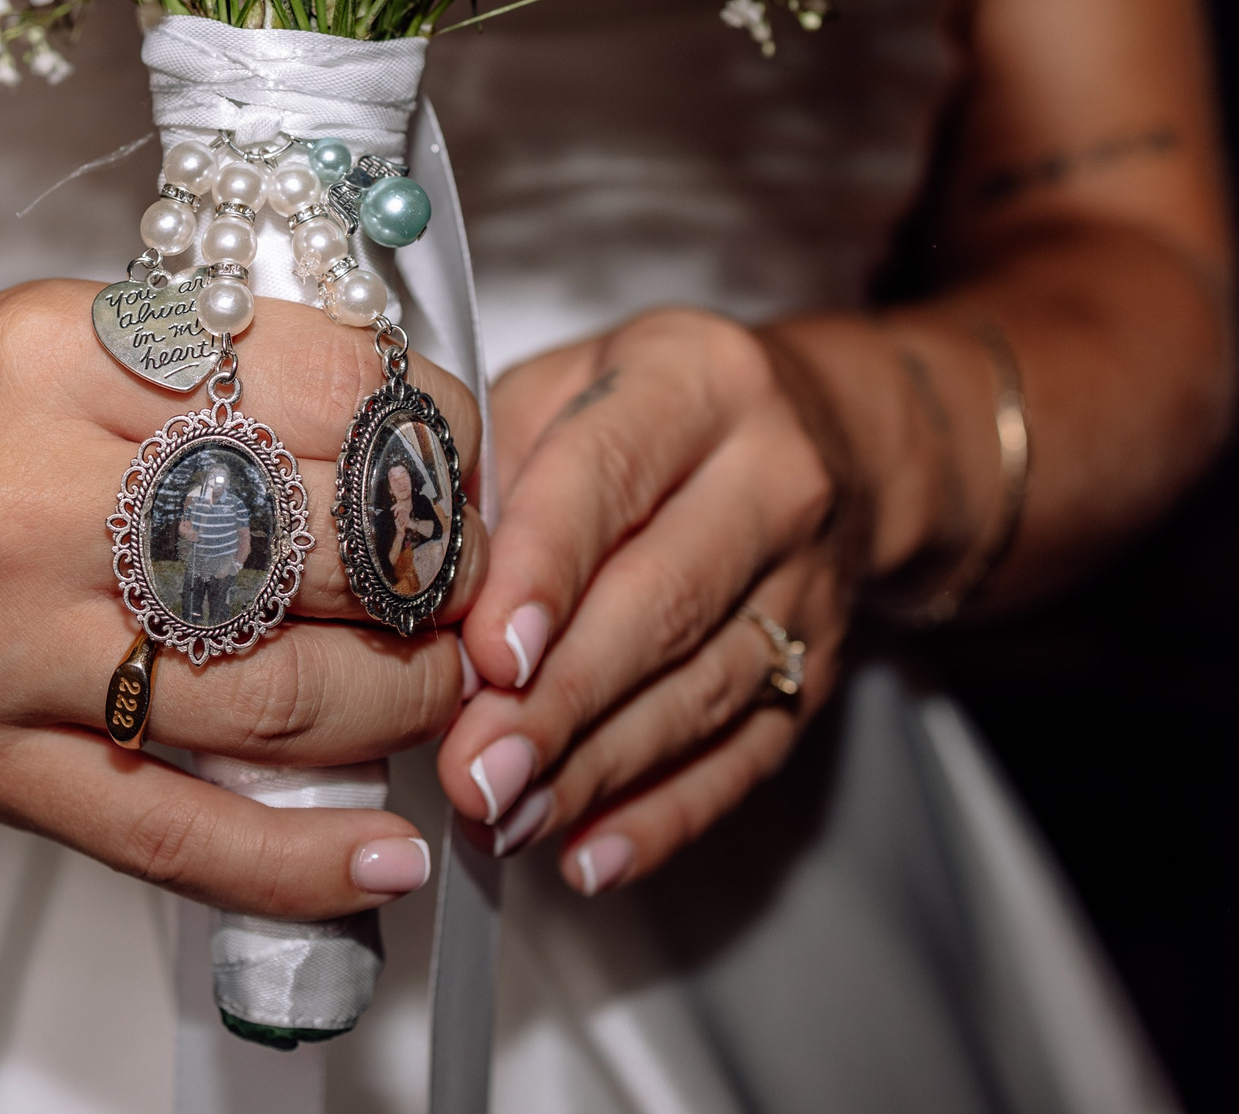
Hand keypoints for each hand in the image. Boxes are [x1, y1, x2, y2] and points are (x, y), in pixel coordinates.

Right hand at [0, 279, 484, 920]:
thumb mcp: (38, 338)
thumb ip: (196, 371)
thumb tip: (386, 421)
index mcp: (52, 362)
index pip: (311, 384)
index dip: (427, 425)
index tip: (460, 450)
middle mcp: (29, 503)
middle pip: (313, 544)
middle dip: (435, 565)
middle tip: (470, 568)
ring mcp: (7, 653)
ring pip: (273, 699)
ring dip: (403, 701)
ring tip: (446, 686)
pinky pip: (175, 837)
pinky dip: (302, 860)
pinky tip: (390, 855)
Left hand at [438, 308, 855, 894]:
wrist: (831, 433)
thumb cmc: (651, 413)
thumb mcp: (566, 387)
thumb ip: (492, 470)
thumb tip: (408, 587)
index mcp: (694, 383)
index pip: (607, 478)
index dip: (545, 572)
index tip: (489, 654)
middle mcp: (772, 479)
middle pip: (662, 603)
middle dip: (560, 700)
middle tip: (474, 770)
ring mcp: (809, 583)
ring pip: (700, 692)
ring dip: (595, 770)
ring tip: (504, 819)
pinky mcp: (823, 670)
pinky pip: (744, 757)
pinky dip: (663, 816)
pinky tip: (590, 855)